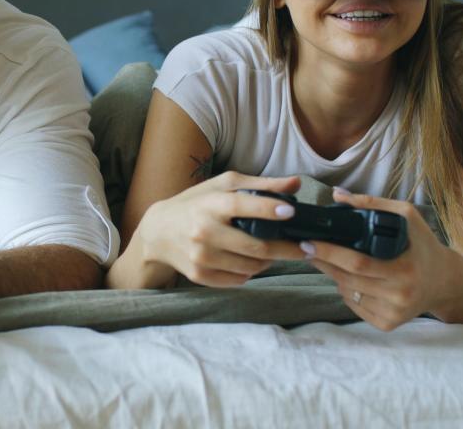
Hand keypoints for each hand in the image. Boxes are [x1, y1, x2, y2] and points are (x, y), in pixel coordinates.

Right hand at [137, 172, 303, 286]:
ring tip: (274, 253)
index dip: (269, 209)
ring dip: (269, 262)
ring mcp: (201, 257)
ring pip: (251, 267)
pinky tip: (251, 263)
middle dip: (286, 249)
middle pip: (256, 247)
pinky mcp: (199, 276)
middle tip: (305, 248)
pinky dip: (250, 272)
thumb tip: (296, 183)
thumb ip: (260, 185)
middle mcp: (203, 231)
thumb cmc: (196, 203)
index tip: (292, 212)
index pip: (243, 206)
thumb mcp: (222, 186)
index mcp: (210, 204)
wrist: (157, 232)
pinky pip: (238, 280)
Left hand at [303, 189, 456, 331]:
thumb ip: (373, 204)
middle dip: (324, 262)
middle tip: (308, 248)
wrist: (444, 282)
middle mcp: (400, 295)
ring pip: (348, 293)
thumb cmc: (423, 245)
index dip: (330, 252)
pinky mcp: (388, 324)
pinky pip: (355, 307)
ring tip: (332, 261)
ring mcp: (394, 313)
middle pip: (348, 279)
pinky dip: (347, 292)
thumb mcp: (407, 217)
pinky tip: (351, 279)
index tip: (309, 242)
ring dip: (334, 276)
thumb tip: (338, 196)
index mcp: (405, 269)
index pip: (358, 262)